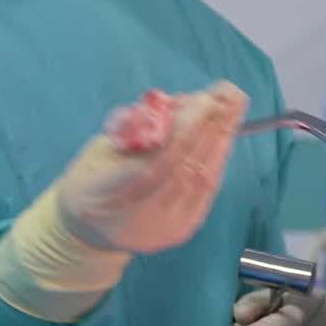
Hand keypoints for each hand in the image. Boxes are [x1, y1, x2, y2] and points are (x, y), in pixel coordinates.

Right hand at [58, 83, 247, 253]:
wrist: (93, 232)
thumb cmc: (93, 178)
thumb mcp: (97, 147)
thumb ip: (131, 127)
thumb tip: (177, 103)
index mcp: (102, 194)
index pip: (151, 163)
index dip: (182, 131)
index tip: (204, 99)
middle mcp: (135, 219)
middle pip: (184, 169)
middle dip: (210, 127)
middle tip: (228, 93)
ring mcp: (163, 228)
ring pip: (201, 179)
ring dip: (220, 138)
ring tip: (232, 106)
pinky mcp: (183, 229)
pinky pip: (207, 189)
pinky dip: (217, 156)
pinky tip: (224, 133)